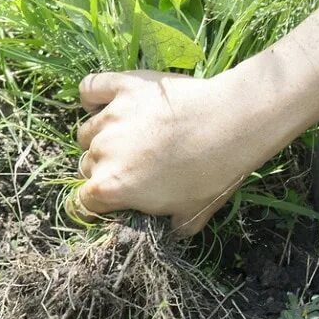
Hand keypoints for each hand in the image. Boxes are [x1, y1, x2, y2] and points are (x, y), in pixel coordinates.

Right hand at [75, 70, 294, 234]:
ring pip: (87, 132)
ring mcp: (109, 118)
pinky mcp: (122, 88)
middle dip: (104, 168)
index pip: (84, 202)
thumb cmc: (214, 172)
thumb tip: (167, 231)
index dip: (100, 203)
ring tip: (128, 134)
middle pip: (87, 166)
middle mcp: (100, 153)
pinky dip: (92, 96)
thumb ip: (172, 227)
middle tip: (135, 164)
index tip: (118, 199)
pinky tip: (103, 103)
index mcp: (110, 188)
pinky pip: (90, 89)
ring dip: (101, 136)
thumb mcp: (193, 213)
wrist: (234, 123)